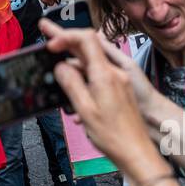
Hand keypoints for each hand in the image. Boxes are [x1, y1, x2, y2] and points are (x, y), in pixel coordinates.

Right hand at [40, 19, 157, 161]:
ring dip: (73, 63)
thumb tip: (60, 66)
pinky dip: (83, 78)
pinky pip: (97, 76)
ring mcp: (118, 81)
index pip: (86, 39)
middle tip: (47, 32)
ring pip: (91, 63)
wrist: (137, 153)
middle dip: (65, 40)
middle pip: (87, 47)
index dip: (66, 36)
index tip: (50, 43)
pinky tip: (74, 93)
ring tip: (56, 69)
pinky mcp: (118, 90)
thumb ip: (71, 84)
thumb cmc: (115, 137)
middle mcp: (114, 73)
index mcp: (105, 75)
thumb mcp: (86, 110)